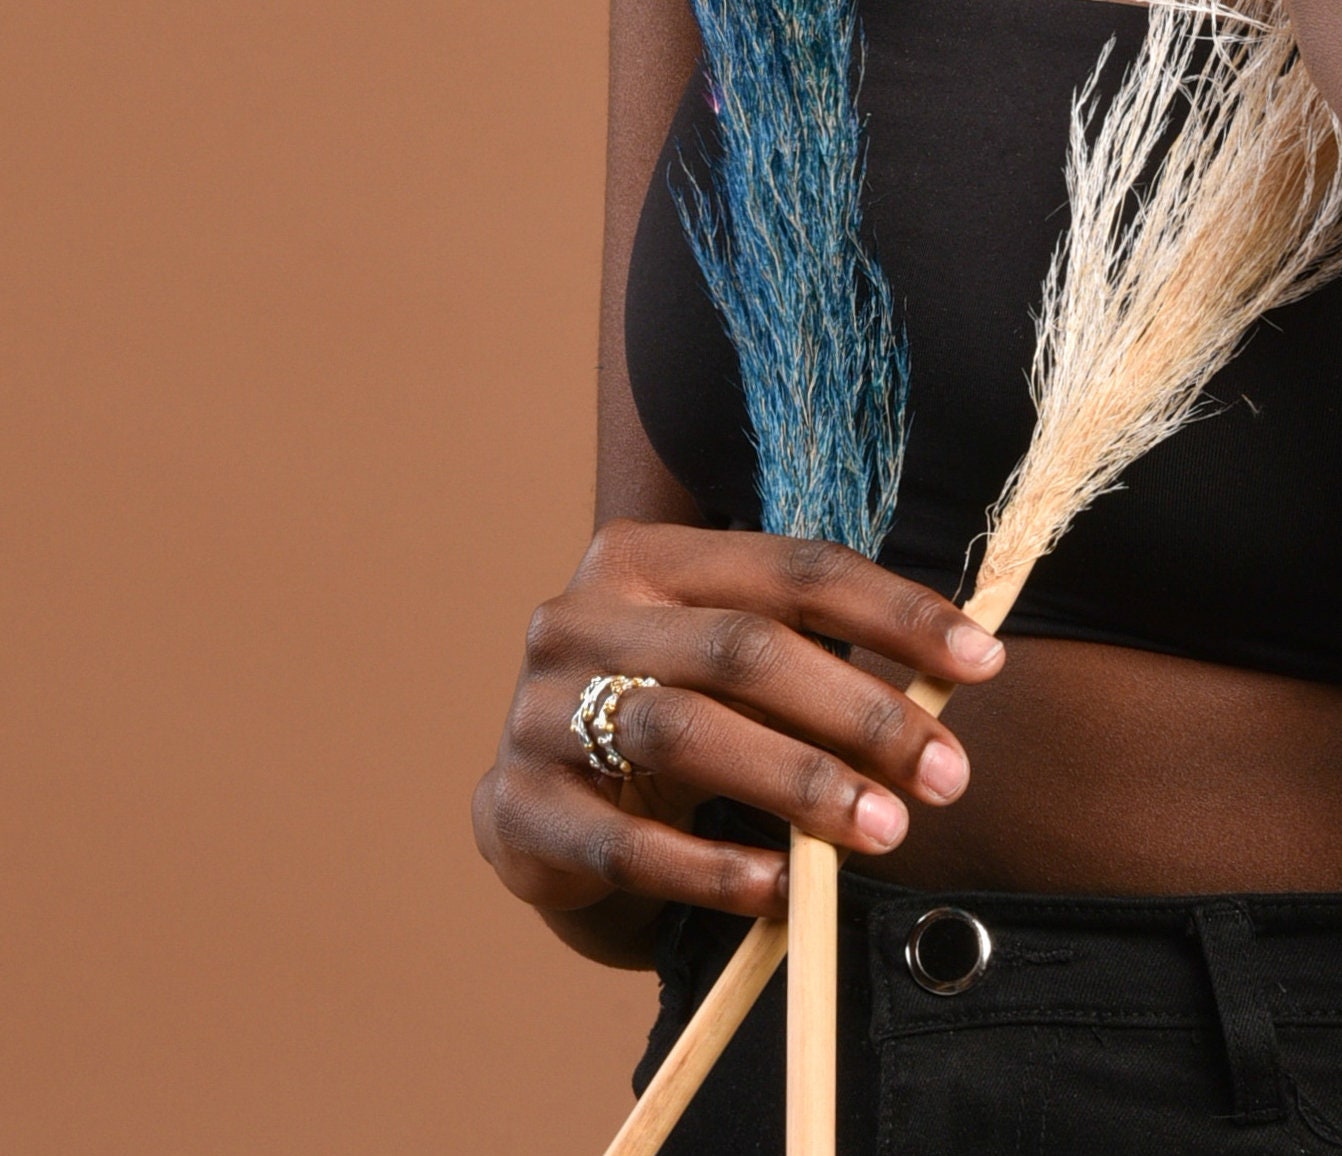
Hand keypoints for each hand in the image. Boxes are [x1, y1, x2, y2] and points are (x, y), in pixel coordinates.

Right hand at [472, 520, 1004, 934]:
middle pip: (741, 649)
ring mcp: (537, 712)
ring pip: (685, 732)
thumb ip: (813, 664)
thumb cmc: (670, 725)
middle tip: (947, 774)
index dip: (894, 611)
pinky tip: (786, 890)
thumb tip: (954, 681)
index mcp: (643, 560)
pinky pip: (627, 842)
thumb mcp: (731, 676)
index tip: (984, 662)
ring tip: (887, 830)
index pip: (790, 568)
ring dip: (800, 782)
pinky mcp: (517, 808)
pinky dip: (716, 870)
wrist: (543, 810)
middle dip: (860, 712)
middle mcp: (579, 619)